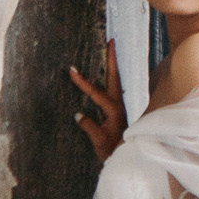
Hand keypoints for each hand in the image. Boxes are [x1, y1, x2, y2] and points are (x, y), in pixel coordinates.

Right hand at [70, 41, 123, 164]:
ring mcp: (119, 105)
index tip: (72, 71)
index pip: (97, 92)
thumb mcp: (99, 141)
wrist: (126, 157)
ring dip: (112, 66)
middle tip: (111, 41)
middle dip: (112, 59)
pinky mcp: (117, 109)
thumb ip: (90, 127)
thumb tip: (78, 114)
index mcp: (114, 110)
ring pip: (115, 81)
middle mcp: (118, 104)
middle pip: (114, 77)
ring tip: (109, 50)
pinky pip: (113, 88)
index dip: (84, 82)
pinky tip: (105, 74)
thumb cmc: (112, 150)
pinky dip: (110, 77)